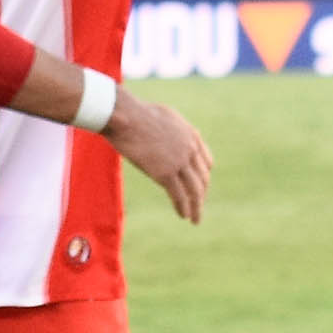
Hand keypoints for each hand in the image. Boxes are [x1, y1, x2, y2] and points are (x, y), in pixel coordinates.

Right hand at [103, 92, 211, 223]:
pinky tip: (184, 216)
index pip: (206, 161)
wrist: (126, 116)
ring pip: (194, 190)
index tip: (201, 187)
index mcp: (191, 135)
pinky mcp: (165, 173)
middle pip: (202, 178)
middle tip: (198, 207)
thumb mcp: (162, 116)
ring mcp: (179, 162)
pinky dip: (183, 208)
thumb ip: (170, 128)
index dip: (204, 176)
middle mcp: (190, 149)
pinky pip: (179, 195)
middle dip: (201, 194)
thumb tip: (164, 131)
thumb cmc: (135, 113)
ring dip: (196, 207)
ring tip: (195, 219)